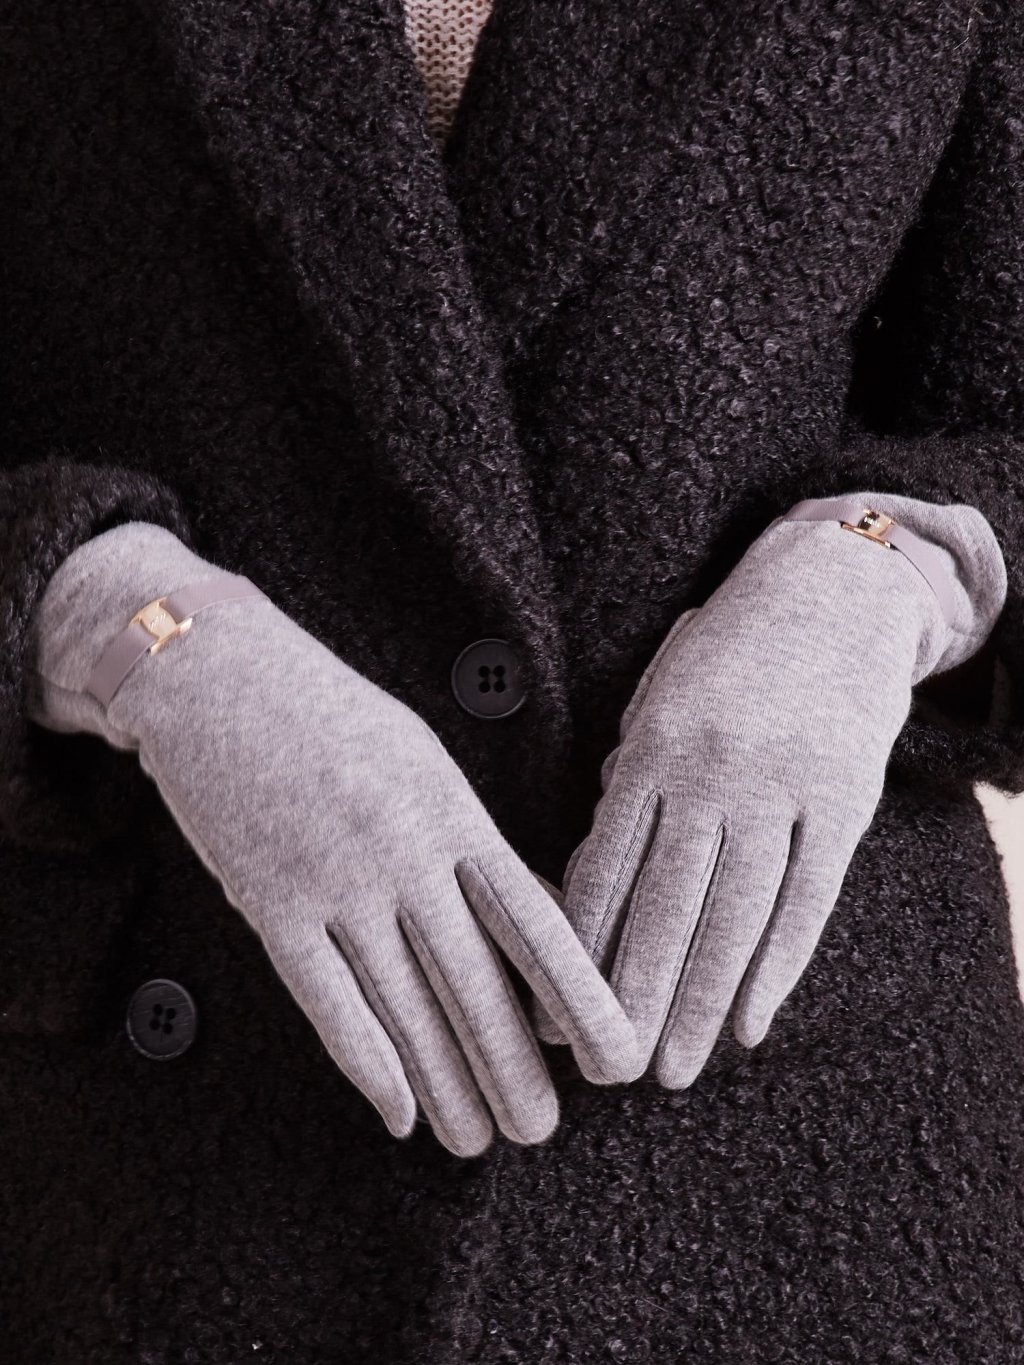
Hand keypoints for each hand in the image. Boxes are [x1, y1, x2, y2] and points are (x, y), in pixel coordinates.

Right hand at [30, 524, 637, 1154]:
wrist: (217, 678)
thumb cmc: (335, 719)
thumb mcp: (425, 763)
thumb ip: (475, 841)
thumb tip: (534, 915)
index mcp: (454, 813)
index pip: (535, 920)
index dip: (579, 994)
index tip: (614, 1055)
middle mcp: (404, 854)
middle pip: (473, 982)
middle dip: (513, 1067)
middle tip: (540, 1130)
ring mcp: (335, 882)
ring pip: (405, 1007)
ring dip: (446, 1084)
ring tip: (477, 1139)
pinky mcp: (271, 904)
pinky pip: (326, 1001)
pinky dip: (366, 1064)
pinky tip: (396, 1114)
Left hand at [537, 502, 995, 1085]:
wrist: (831, 590)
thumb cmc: (726, 654)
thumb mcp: (657, 699)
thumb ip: (629, 781)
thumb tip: (598, 873)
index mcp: (652, 748)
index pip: (603, 866)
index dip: (575, 947)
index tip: (551, 1011)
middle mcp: (712, 771)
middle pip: (665, 904)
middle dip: (632, 996)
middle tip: (605, 1073)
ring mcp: (783, 787)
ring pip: (735, 915)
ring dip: (702, 1001)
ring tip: (675, 1068)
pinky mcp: (845, 799)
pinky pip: (810, 899)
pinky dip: (779, 967)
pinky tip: (753, 1021)